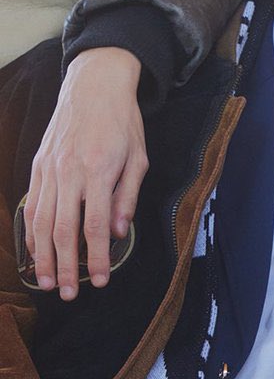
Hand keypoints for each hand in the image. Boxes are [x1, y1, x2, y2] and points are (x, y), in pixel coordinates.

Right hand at [24, 49, 146, 299]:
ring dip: (43, 257)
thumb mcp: (138, 155)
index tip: (100, 280)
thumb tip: (117, 233)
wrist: (95, 84)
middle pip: (63, 230)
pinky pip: (31, 205)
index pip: (94, 225)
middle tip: (69, 294)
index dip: (95, 258)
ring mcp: (49, 169)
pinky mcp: (37, 166)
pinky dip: (30, 232)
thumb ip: (127, 195)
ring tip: (48, 282)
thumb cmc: (122, 121)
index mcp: (98, 169)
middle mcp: (69, 172)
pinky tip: (34, 252)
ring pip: (41, 222)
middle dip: (66, 267)